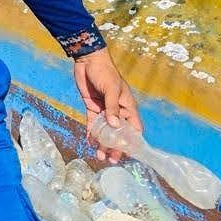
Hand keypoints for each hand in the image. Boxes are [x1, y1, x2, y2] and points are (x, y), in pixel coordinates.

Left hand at [73, 47, 140, 162]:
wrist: (87, 60)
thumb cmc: (104, 73)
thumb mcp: (110, 89)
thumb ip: (112, 107)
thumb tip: (115, 126)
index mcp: (127, 107)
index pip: (134, 128)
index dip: (132, 141)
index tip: (129, 154)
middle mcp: (117, 111)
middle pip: (118, 133)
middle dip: (116, 147)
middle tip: (112, 160)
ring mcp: (104, 110)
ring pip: (105, 131)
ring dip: (103, 143)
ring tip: (99, 155)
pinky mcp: (92, 107)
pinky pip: (93, 124)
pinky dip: (91, 133)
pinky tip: (89, 142)